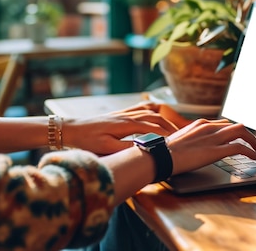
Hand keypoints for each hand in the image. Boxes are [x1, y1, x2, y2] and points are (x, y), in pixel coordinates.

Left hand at [63, 102, 178, 154]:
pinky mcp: (121, 114)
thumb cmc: (87, 140)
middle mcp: (128, 116)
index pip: (155, 128)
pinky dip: (155, 110)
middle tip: (183, 136)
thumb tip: (146, 148)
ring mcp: (125, 113)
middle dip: (172, 126)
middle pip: (157, 118)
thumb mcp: (107, 148)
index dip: (168, 135)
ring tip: (176, 126)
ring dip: (166, 117)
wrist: (72, 129)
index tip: (178, 143)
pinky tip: (159, 114)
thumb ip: (128, 147)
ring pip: (152, 111)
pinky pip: (143, 107)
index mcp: (127, 124)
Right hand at [166, 119, 255, 175]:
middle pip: (236, 126)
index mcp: (200, 124)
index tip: (241, 139)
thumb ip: (191, 141)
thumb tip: (194, 149)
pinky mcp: (215, 149)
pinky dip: (251, 151)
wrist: (159, 156)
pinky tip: (255, 158)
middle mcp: (209, 126)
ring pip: (242, 132)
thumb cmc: (165, 152)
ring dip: (255, 142)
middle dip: (249, 136)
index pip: (224, 124)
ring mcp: (213, 137)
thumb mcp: (180, 142)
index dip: (235, 132)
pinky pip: (240, 147)